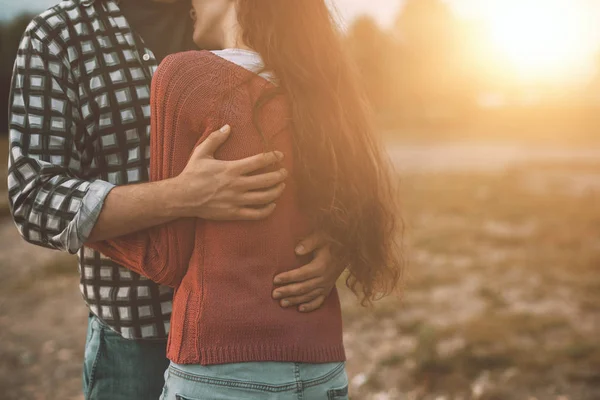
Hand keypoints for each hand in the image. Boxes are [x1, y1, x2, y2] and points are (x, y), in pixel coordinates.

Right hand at [173, 125, 287, 220]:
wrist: (182, 197)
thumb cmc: (192, 173)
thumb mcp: (201, 152)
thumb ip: (215, 138)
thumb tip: (227, 126)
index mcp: (231, 168)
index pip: (259, 161)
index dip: (273, 157)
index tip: (280, 156)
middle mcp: (236, 185)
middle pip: (266, 180)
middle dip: (279, 175)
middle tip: (284, 172)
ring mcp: (236, 200)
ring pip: (264, 197)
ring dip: (277, 191)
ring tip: (282, 186)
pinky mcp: (234, 213)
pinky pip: (256, 214)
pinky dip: (267, 210)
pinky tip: (272, 205)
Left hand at [272, 232, 345, 311]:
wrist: (346, 250)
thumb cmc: (330, 243)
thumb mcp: (321, 238)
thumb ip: (309, 243)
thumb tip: (297, 250)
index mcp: (321, 266)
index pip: (301, 274)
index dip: (288, 277)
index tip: (275, 279)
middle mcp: (324, 279)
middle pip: (303, 287)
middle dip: (288, 291)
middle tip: (274, 294)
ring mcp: (326, 286)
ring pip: (309, 296)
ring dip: (295, 300)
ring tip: (282, 303)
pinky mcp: (328, 290)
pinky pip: (319, 301)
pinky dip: (310, 306)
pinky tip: (300, 309)